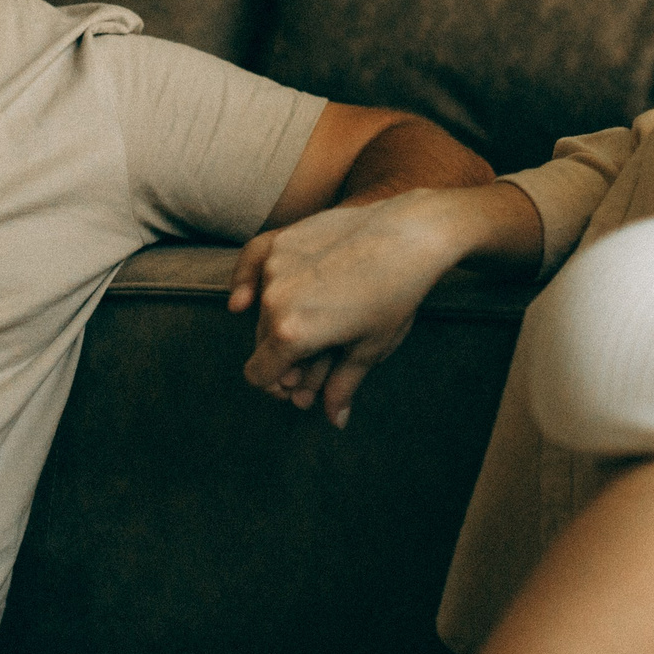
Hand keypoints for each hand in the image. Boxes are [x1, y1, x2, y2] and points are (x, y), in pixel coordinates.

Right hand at [230, 190, 470, 425]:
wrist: (410, 235)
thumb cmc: (396, 295)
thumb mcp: (370, 348)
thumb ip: (343, 385)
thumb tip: (335, 419)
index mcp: (290, 335)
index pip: (258, 375)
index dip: (276, 387)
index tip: (294, 387)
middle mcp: (274, 300)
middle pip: (261, 342)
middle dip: (282, 356)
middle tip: (312, 363)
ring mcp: (276, 265)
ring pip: (261, 307)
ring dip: (276, 320)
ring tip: (312, 325)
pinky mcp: (283, 239)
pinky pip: (254, 265)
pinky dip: (248, 282)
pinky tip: (243, 299)